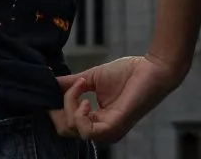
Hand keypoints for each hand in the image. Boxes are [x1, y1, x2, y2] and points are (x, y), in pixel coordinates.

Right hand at [56, 54, 184, 143]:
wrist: (151, 69)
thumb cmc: (126, 73)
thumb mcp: (90, 78)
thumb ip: (71, 84)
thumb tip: (49, 81)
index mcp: (97, 121)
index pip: (65, 125)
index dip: (55, 106)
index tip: (57, 85)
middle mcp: (102, 130)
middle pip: (64, 130)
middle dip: (57, 107)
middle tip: (67, 87)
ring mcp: (109, 131)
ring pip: (73, 129)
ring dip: (69, 104)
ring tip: (80, 87)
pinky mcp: (115, 126)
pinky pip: (86, 131)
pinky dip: (79, 112)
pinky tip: (86, 99)